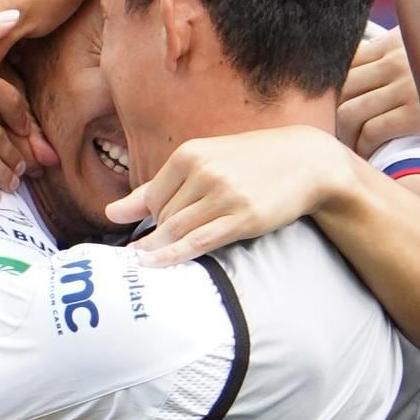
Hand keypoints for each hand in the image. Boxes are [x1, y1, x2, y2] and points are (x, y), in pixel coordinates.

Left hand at [109, 126, 358, 264]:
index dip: (149, 218)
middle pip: (163, 216)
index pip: (152, 196)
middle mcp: (204, 172)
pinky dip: (172, 256)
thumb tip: (112, 213)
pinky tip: (154, 265)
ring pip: (176, 230)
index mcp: (190, 154)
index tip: (148, 234)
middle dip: (158, 235)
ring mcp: (224, 195)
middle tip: (153, 251)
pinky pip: (198, 241)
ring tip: (143, 264)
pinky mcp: (243, 218)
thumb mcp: (205, 162)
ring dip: (159, 249)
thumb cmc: (252, 162)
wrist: (307, 161)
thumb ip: (158, 187)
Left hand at [341, 27, 419, 153]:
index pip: (343, 63)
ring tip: (348, 147)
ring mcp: (403, 87)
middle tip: (333, 132)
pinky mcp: (415, 113)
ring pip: (350, 112)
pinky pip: (372, 132)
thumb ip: (397, 50)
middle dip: (331, 114)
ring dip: (344, 134)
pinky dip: (363, 147)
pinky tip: (367, 155)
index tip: (330, 106)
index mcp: (392, 42)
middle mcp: (393, 61)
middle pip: (340, 89)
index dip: (330, 88)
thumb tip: (368, 67)